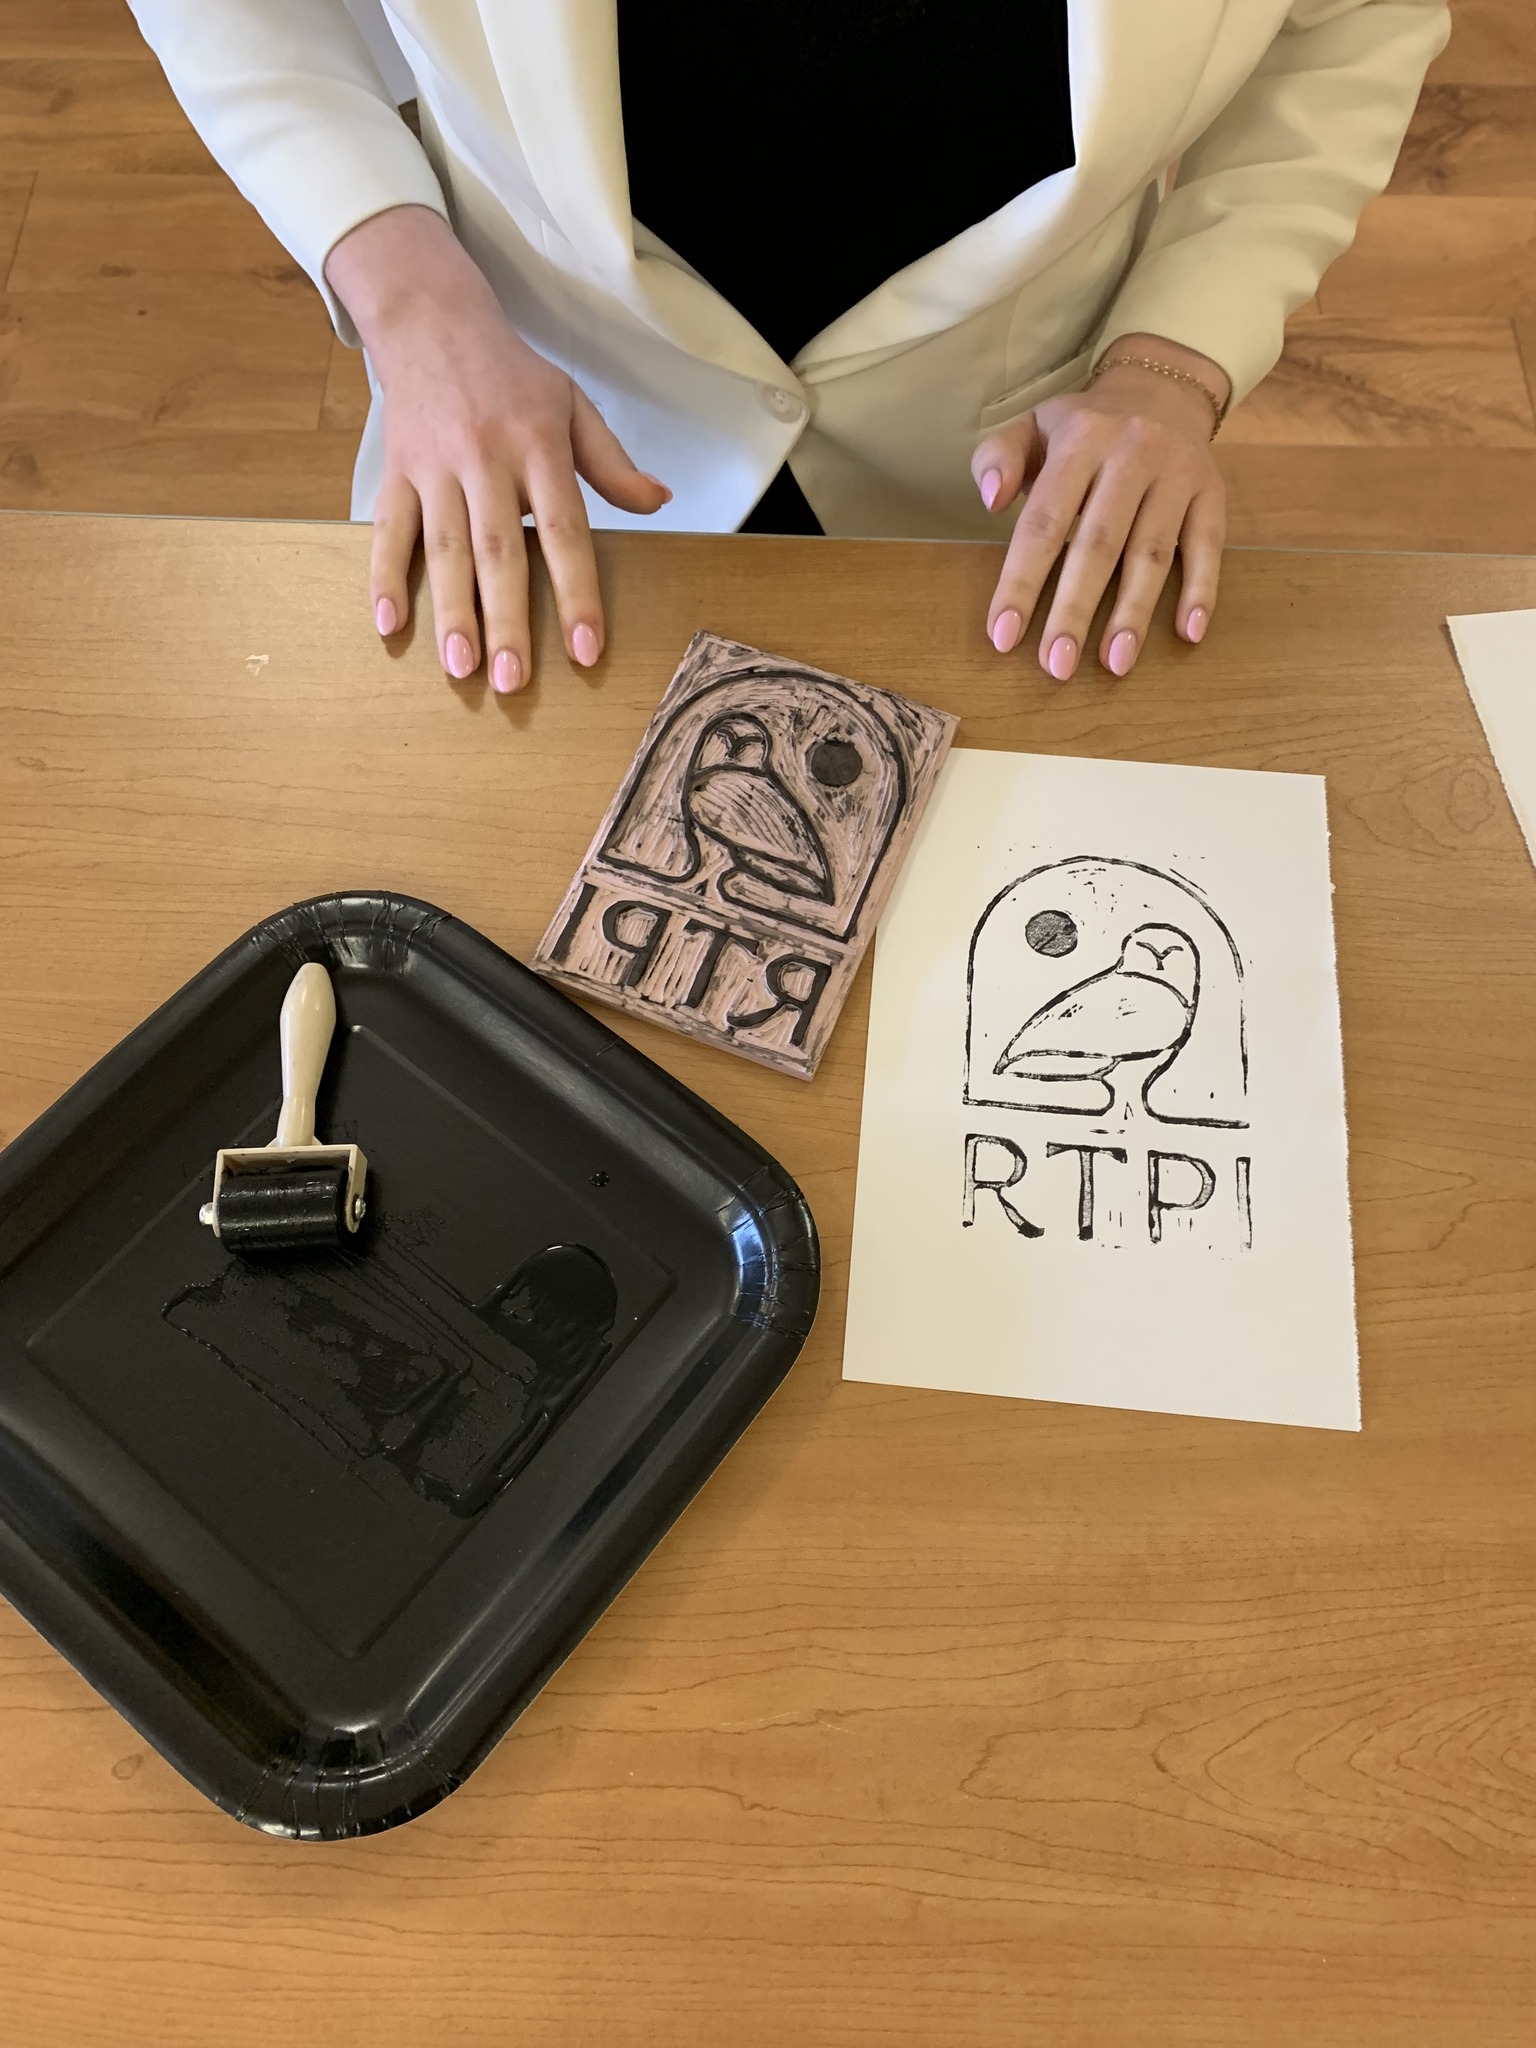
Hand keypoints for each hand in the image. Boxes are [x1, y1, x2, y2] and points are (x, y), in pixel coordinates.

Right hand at [325, 206, 669, 692]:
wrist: (432, 321)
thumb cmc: (511, 376)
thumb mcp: (572, 407)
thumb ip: (611, 463)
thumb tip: (660, 500)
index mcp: (539, 447)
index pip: (565, 531)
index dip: (576, 593)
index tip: (584, 649)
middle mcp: (486, 459)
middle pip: (499, 551)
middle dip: (506, 619)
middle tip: (512, 680)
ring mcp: (435, 466)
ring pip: (444, 548)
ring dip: (451, 612)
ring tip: (461, 668)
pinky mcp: (396, 470)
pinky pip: (388, 528)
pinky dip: (384, 576)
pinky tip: (390, 625)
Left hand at [971, 335, 1228, 678]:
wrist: (1162, 387)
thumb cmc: (1083, 427)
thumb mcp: (1031, 426)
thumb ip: (998, 459)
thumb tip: (991, 501)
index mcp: (1079, 441)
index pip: (1044, 520)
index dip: (1021, 581)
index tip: (1003, 636)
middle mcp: (1131, 454)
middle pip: (1099, 544)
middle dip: (1075, 610)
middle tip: (1057, 665)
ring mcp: (1176, 474)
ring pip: (1153, 552)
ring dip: (1133, 612)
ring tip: (1115, 664)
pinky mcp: (1211, 491)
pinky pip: (1207, 545)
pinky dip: (1201, 589)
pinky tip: (1187, 632)